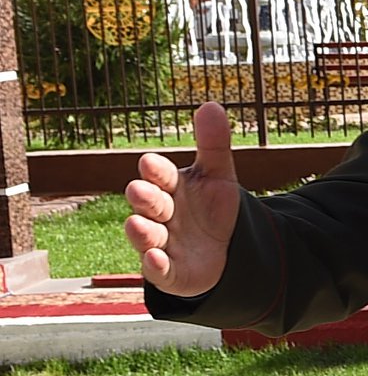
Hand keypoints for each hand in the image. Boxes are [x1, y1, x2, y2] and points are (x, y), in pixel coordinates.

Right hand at [124, 102, 240, 296]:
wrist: (222, 249)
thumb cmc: (210, 207)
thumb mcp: (218, 174)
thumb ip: (213, 143)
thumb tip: (210, 104)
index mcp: (171, 188)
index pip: (161, 176)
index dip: (157, 171)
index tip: (152, 162)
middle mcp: (161, 215)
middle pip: (150, 204)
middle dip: (145, 198)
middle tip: (140, 189)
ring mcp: (163, 243)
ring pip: (147, 236)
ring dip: (142, 231)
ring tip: (137, 223)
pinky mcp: (169, 271)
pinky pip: (159, 269)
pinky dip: (155, 264)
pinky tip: (155, 258)